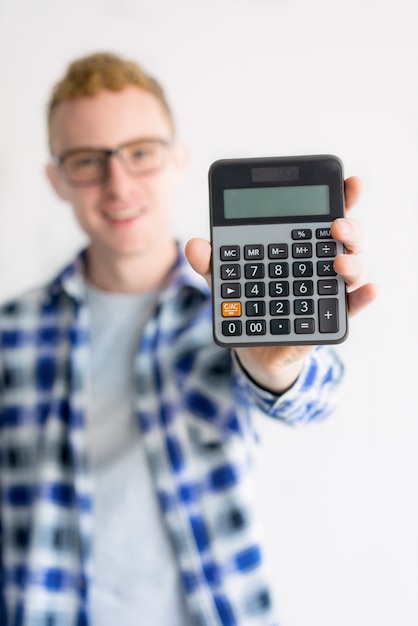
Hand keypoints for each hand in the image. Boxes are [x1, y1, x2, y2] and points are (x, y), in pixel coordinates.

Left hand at [185, 176, 376, 392]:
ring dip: (352, 262)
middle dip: (350, 227)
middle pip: (347, 239)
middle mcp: (320, 264)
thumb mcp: (225, 281)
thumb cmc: (246, 303)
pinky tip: (368, 291)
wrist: (252, 346)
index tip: (348, 182)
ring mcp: (327, 290)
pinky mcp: (328, 318)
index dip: (340, 197)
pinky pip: (351, 307)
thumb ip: (212, 263)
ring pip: (352, 269)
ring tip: (339, 262)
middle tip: (336, 225)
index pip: (321, 217)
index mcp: (299, 245)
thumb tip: (195, 246)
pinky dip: (361, 299)